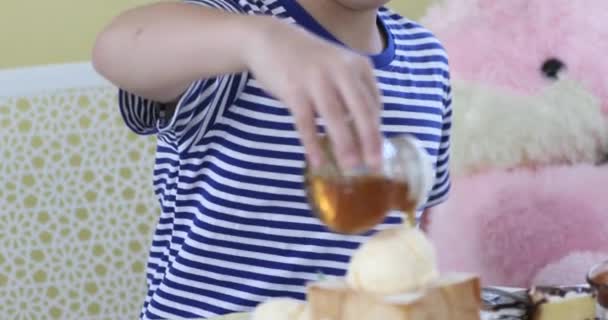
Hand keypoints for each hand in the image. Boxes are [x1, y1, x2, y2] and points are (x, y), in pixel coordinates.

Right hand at [244, 18, 382, 171]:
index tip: (378, 153)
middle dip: (370, 141)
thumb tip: (365, 131)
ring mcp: (317, 79)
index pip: (374, 103)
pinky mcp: (294, 90)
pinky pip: (306, 122)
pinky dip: (312, 143)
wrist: (271, 40)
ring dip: (345, 145)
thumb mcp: (338, 68)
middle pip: (361, 111)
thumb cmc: (308, 61)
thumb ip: (352, 93)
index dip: (377, 130)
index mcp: (358, 66)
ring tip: (350, 168)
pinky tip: (317, 161)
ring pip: (335, 118)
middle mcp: (341, 70)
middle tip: (374, 166)